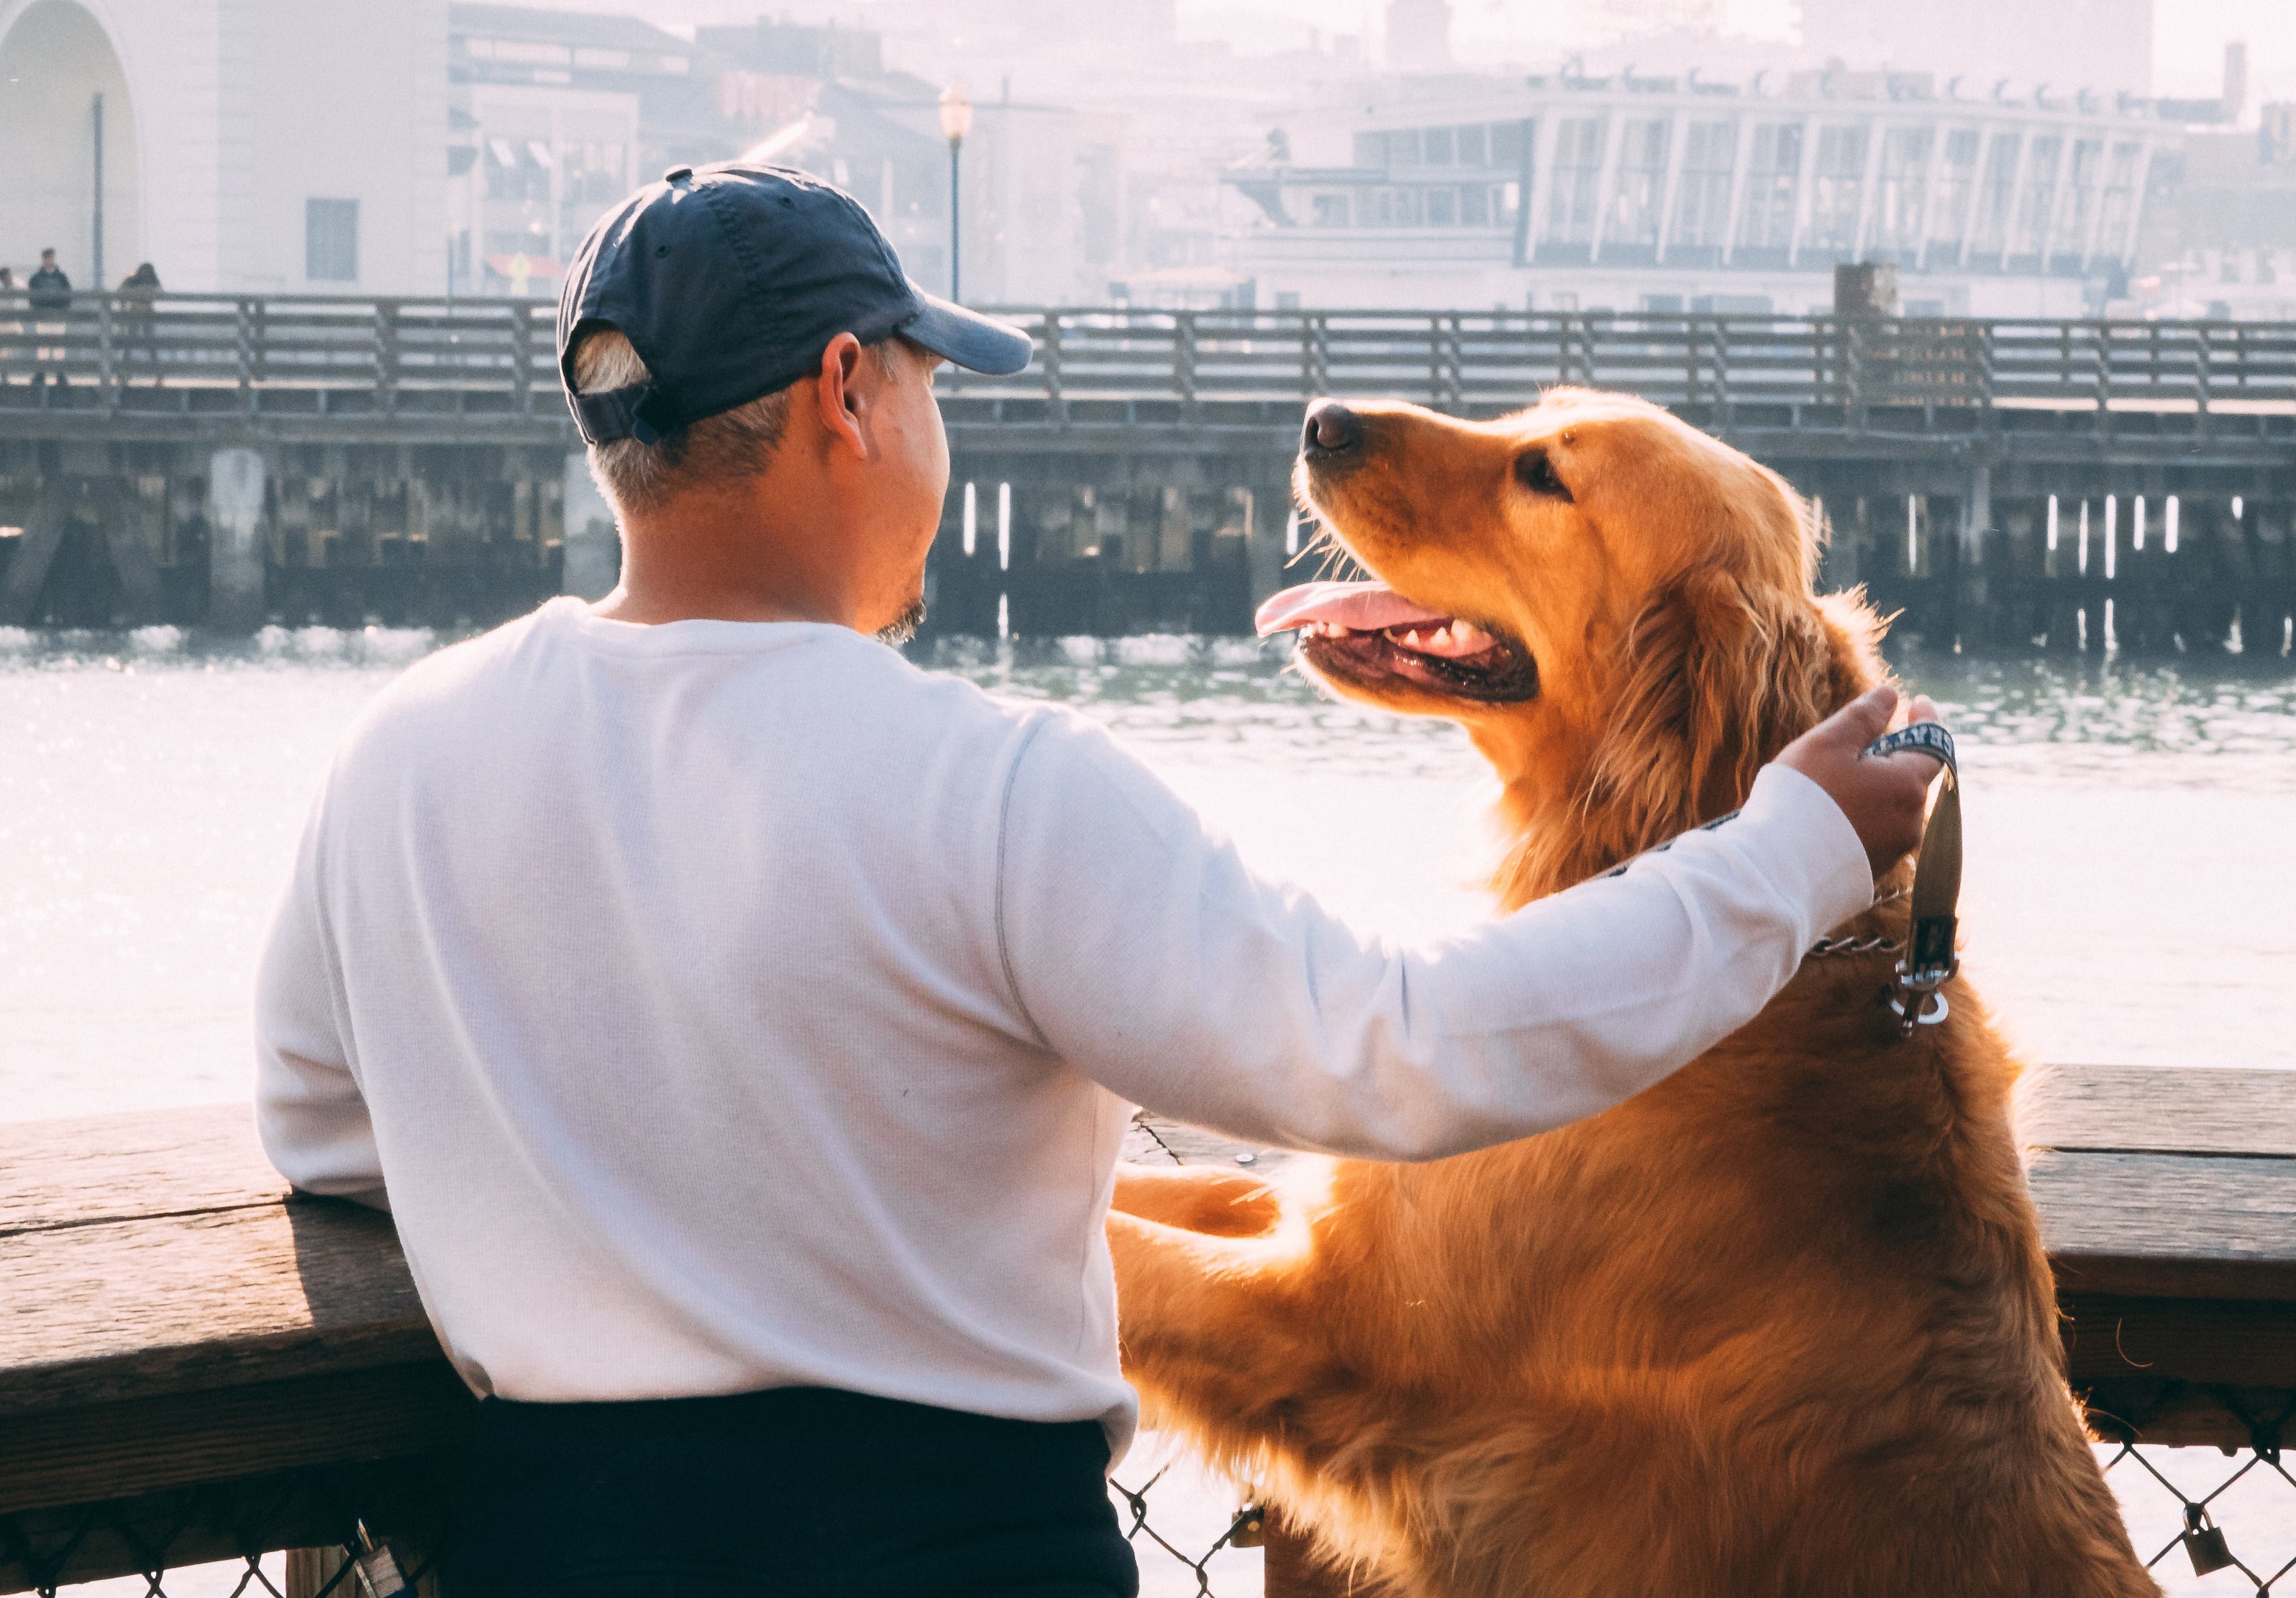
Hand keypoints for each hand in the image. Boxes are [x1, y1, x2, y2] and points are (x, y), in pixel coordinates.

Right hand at [1776, 686, 1946, 882]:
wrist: (1779, 870)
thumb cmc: (1804, 799)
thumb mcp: (1829, 744)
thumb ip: (1863, 716)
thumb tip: (1890, 694)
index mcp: (1908, 785)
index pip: (1934, 746)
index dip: (1926, 720)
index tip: (1916, 703)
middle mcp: (1912, 821)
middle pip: (1909, 779)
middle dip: (1889, 759)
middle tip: (1852, 748)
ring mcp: (1895, 850)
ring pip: (1892, 807)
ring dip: (1873, 790)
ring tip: (1830, 787)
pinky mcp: (1875, 871)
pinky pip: (1876, 833)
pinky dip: (1862, 818)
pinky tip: (1828, 818)